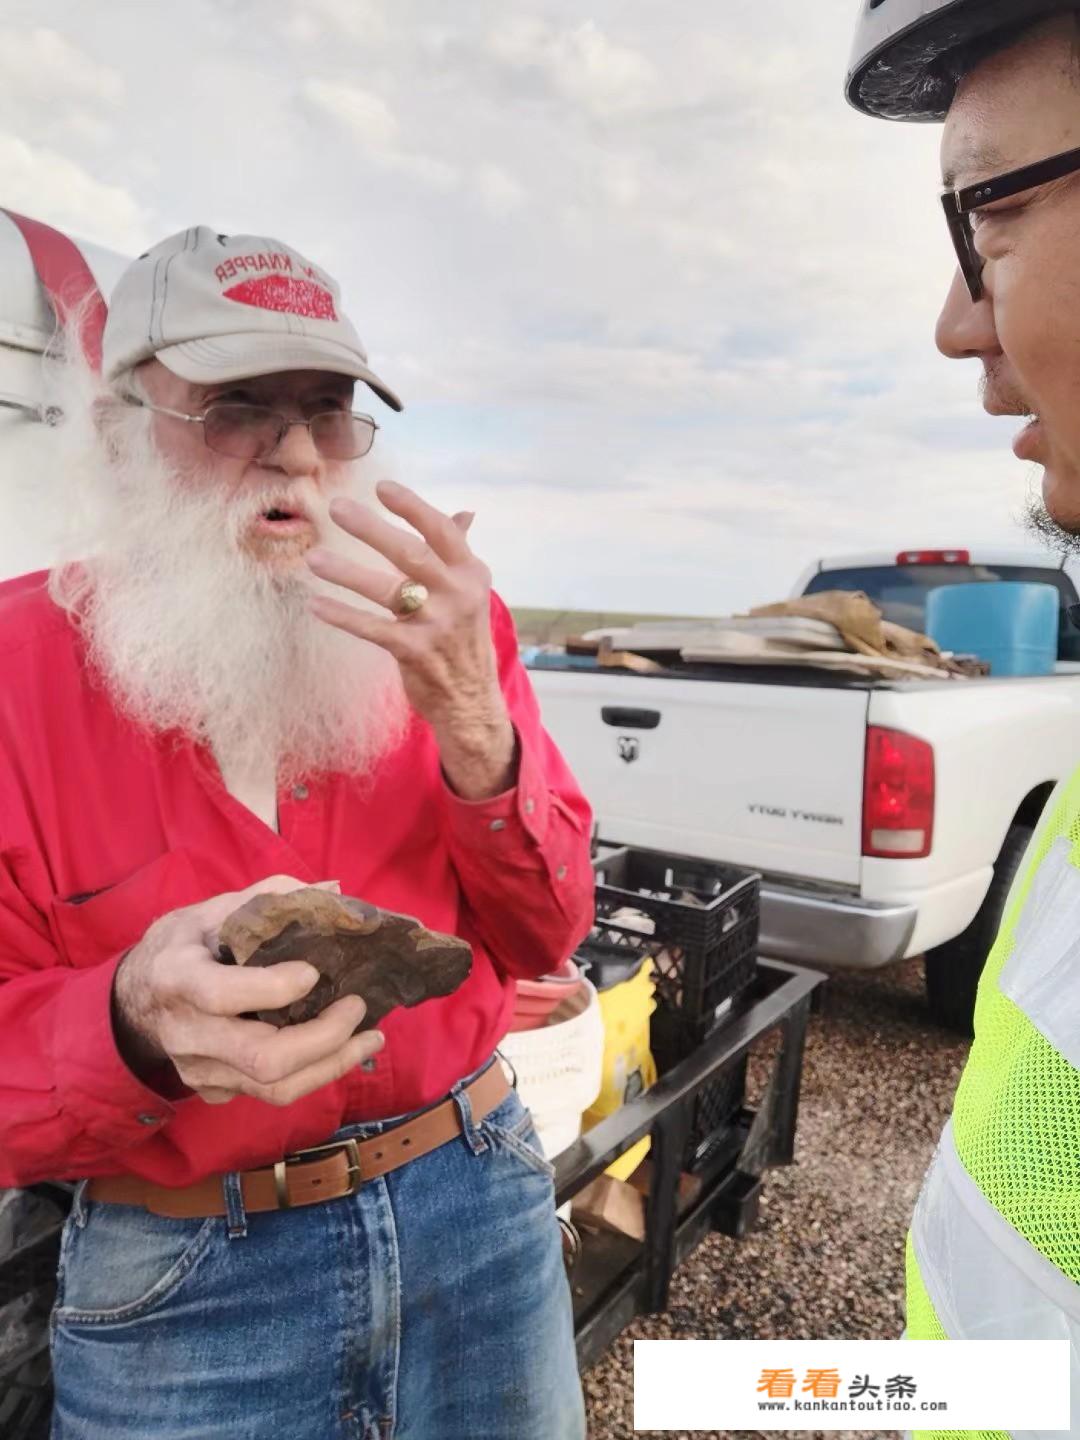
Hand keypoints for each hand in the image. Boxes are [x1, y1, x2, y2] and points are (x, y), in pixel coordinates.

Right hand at [112, 875, 383, 1105]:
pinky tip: (338, 1047)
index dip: (274, 989)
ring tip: (371, 1037)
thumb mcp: (214, 910)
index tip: (315, 973)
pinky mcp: (213, 1091)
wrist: (134, 999)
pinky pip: (270, 1094)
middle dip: (323, 1038)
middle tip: (357, 1007)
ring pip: (274, 1089)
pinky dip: (313, 1073)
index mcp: (177, 977)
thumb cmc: (185, 945)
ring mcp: (199, 1070)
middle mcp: (185, 1034)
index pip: (223, 995)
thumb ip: (271, 897)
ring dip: (332, 1065)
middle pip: (262, 1058)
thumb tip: (334, 892)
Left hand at [304, 480, 516, 798]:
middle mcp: (458, 595)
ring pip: (388, 590)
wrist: (472, 700)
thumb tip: (466, 513)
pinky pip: (372, 629)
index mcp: (471, 574)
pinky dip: (343, 616)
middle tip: (336, 508)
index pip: (442, 531)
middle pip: (411, 554)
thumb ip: (459, 553)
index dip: (412, 508)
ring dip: (347, 572)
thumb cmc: (463, 638)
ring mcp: (437, 625)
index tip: (381, 487)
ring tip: (314, 558)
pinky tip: (316, 604)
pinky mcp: (415, 653)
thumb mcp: (469, 593)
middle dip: (371, 529)